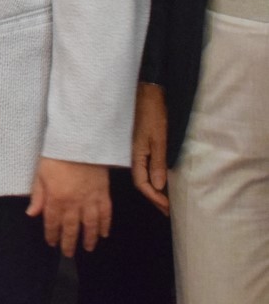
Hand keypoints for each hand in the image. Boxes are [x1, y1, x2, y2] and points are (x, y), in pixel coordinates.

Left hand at [27, 157, 110, 256]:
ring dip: (89, 238)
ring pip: (91, 225)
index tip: (51, 243)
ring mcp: (91, 200)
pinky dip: (105, 225)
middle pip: (72, 228)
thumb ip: (38, 196)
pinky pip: (106, 214)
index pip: (53, 222)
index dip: (52, 234)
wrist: (80, 143)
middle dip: (69, 242)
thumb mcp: (40, 174)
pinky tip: (104, 234)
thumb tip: (32, 214)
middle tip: (68, 254)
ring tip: (87, 248)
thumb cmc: (56, 157)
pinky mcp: (103, 194)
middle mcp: (74, 204)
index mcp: (56, 199)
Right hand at [131, 82, 169, 215]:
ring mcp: (138, 149)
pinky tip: (162, 181)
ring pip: (144, 175)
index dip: (154, 198)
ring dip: (155, 190)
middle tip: (169, 211)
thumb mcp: (159, 139)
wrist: (149, 92)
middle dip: (154, 198)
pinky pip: (147, 167)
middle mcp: (135, 154)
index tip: (168, 209)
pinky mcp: (143, 144)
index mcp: (137, 154)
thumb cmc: (154, 114)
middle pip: (141, 182)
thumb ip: (158, 162)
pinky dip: (155, 178)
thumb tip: (159, 187)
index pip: (141, 183)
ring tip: (167, 201)